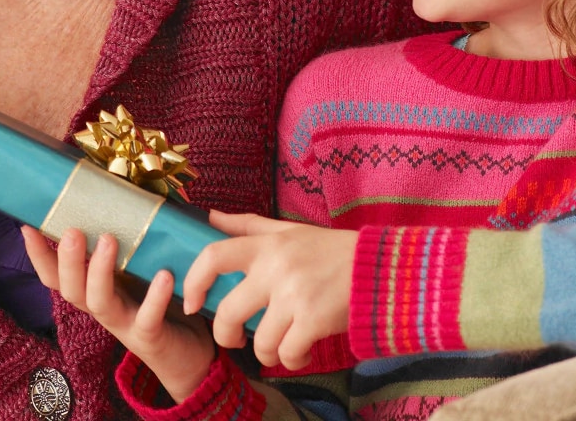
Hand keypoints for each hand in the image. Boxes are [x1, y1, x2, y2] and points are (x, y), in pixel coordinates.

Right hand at [22, 226, 215, 403]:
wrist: (189, 354)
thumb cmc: (163, 302)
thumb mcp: (142, 267)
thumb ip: (132, 237)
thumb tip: (131, 185)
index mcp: (94, 288)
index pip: (56, 275)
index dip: (39, 255)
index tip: (27, 226)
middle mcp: (102, 306)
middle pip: (70, 289)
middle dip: (67, 260)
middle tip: (72, 231)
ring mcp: (124, 323)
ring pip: (99, 302)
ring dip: (99, 271)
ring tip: (110, 240)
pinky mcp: (151, 337)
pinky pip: (147, 319)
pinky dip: (154, 298)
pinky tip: (163, 275)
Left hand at [182, 212, 355, 370]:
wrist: (384, 268)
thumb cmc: (335, 251)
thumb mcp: (292, 231)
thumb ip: (249, 225)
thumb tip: (210, 216)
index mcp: (267, 245)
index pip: (213, 256)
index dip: (193, 281)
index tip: (191, 302)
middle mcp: (275, 268)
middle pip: (228, 313)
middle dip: (225, 335)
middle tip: (234, 340)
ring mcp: (294, 295)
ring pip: (259, 342)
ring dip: (268, 353)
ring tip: (281, 348)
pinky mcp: (314, 319)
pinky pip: (288, 353)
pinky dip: (293, 359)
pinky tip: (303, 352)